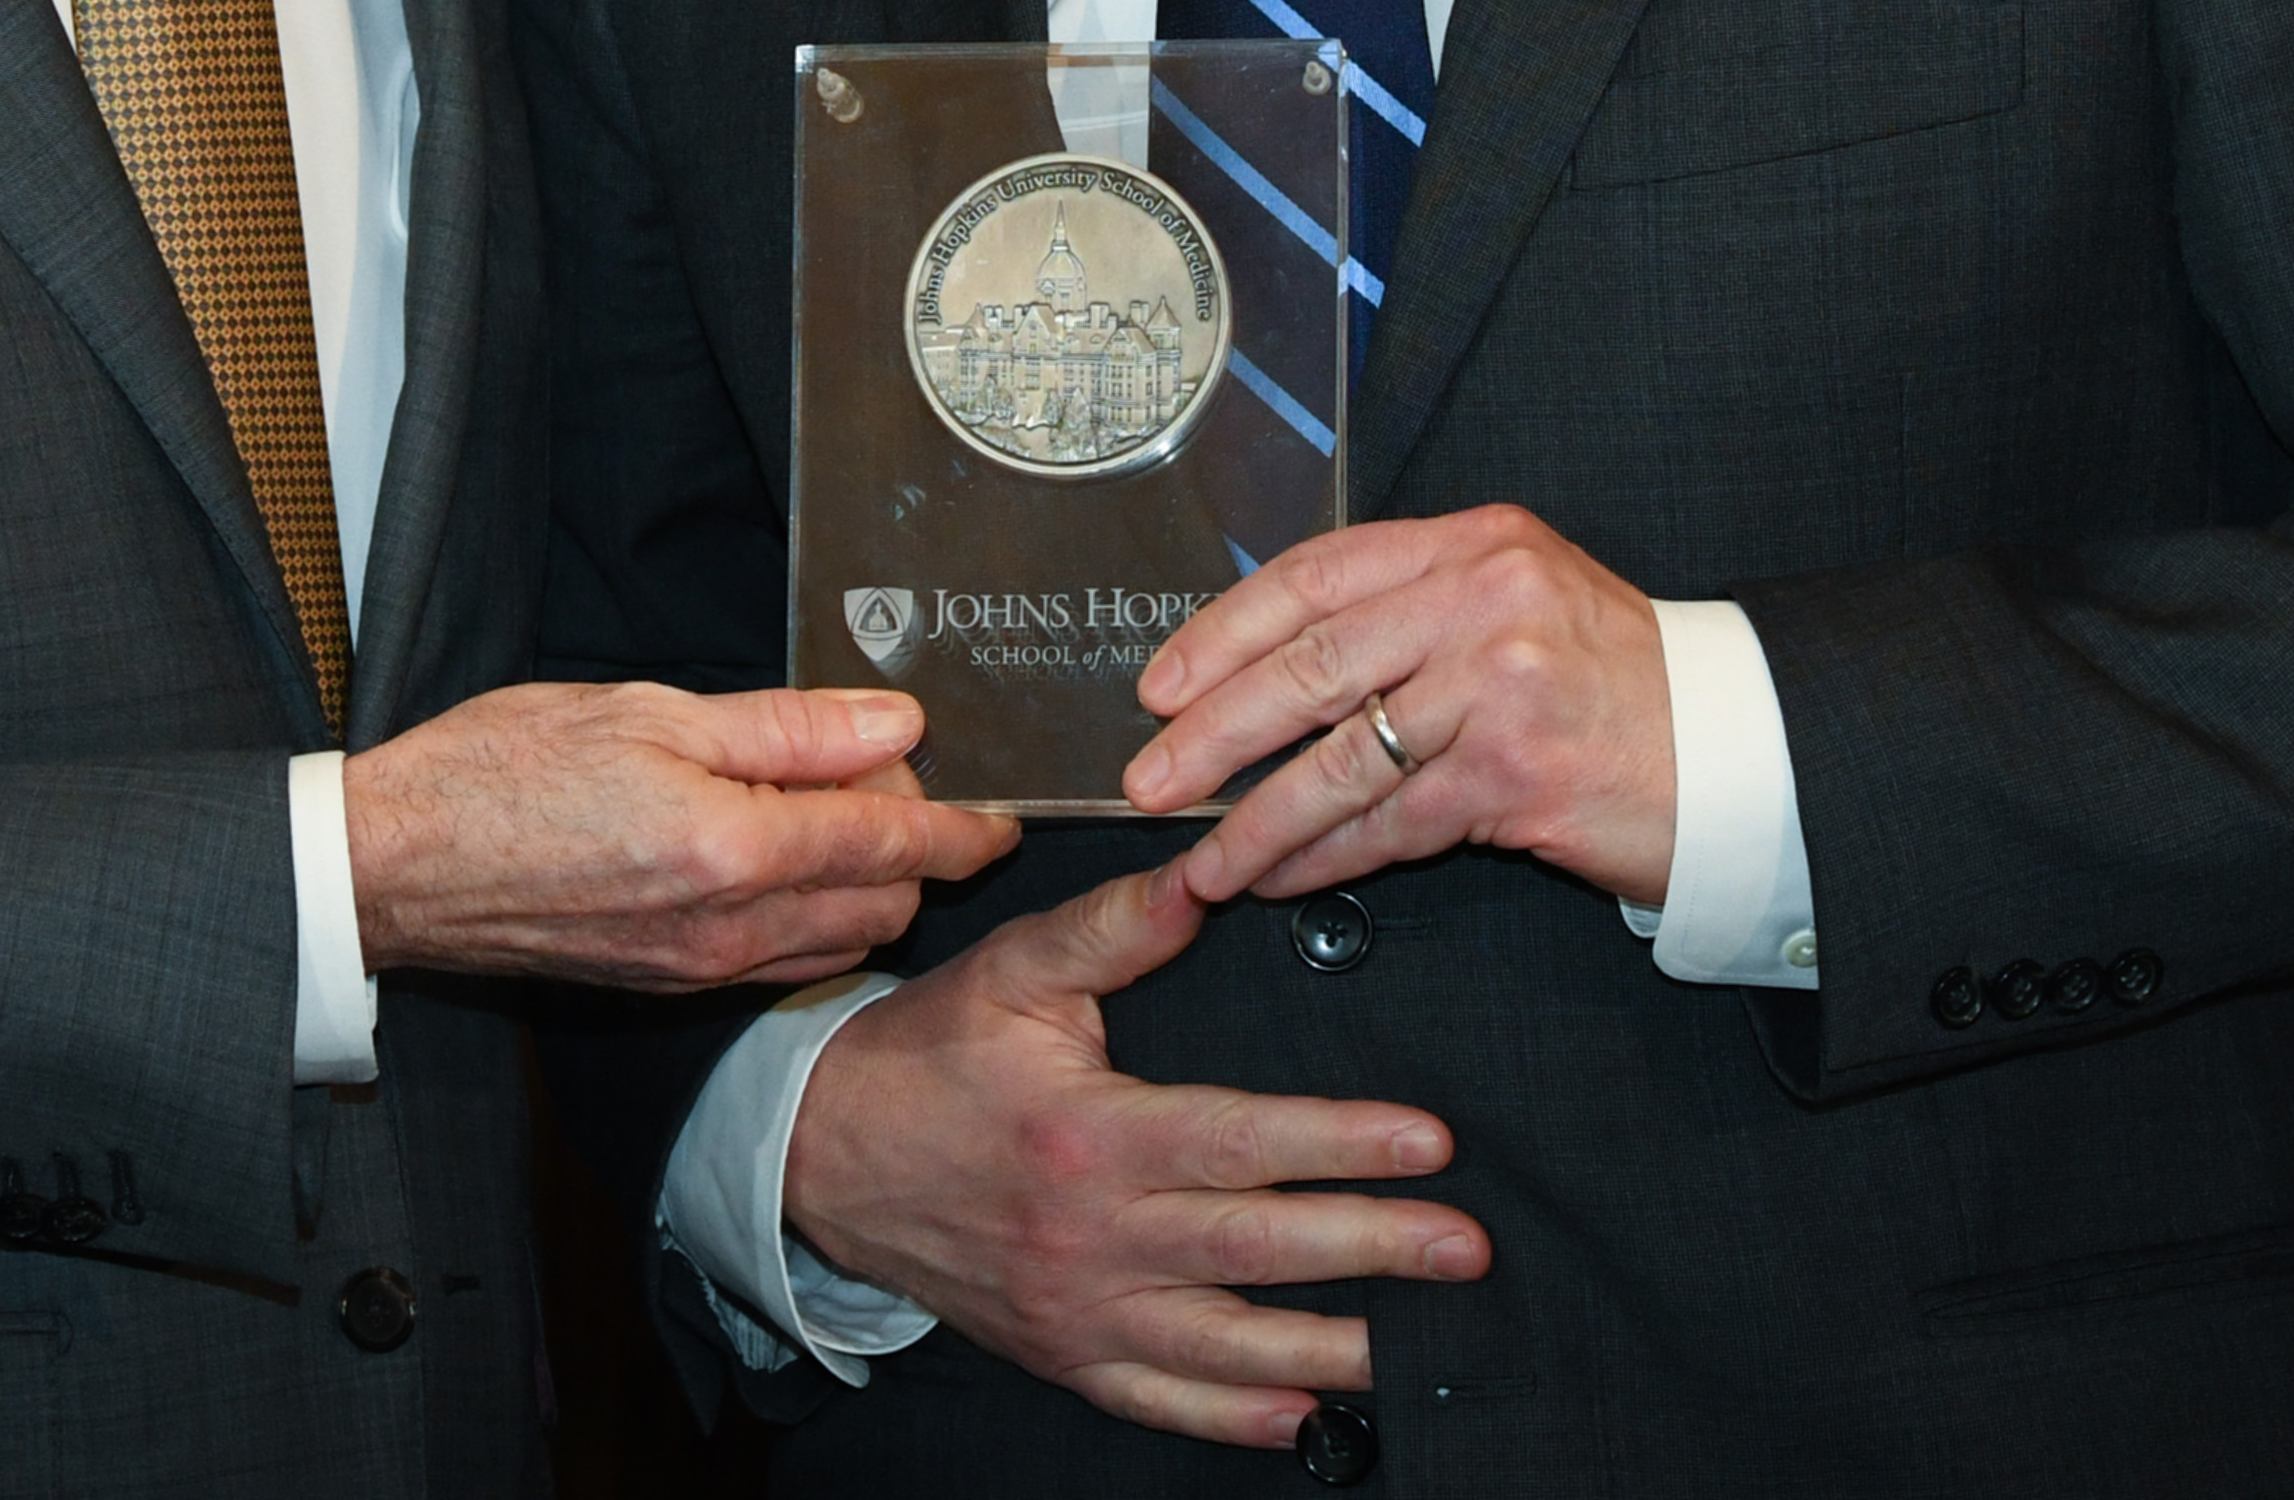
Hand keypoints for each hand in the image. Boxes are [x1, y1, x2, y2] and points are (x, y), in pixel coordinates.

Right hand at [344, 680, 1014, 987]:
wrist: (399, 865)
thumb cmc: (503, 770)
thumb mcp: (651, 713)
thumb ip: (786, 727)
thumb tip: (894, 719)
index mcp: (731, 850)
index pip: (891, 842)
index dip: (963, 822)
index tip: (1006, 806)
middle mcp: (729, 930)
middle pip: (884, 903)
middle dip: (916, 844)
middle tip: (889, 764)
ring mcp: (701, 970)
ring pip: (839, 938)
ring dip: (867, 883)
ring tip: (835, 802)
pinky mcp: (673, 984)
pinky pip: (781, 957)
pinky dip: (812, 911)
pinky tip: (779, 850)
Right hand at [783, 862, 1484, 1450]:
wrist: (825, 1150)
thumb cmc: (928, 1049)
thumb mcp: (1014, 966)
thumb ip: (1115, 927)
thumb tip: (1205, 876)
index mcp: (1089, 1134)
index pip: (1244, 1142)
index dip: (1343, 1144)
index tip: (1428, 1143)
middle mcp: (1092, 1236)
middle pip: (1256, 1250)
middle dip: (1374, 1248)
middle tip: (1467, 1247)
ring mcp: (1078, 1310)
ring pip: (1227, 1345)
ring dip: (1333, 1350)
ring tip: (1417, 1344)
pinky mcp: (1063, 1355)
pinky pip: (1164, 1401)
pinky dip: (1239, 1418)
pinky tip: (1309, 1417)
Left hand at [1123, 506, 1674, 909]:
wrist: (1741, 754)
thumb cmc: (1615, 683)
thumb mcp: (1519, 603)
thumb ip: (1413, 612)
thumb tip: (1270, 667)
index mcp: (1471, 543)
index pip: (1316, 575)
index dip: (1224, 630)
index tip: (1160, 682)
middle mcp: (1483, 599)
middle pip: (1312, 662)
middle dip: (1215, 728)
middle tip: (1150, 778)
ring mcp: (1502, 685)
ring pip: (1343, 754)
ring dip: (1258, 816)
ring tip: (1202, 856)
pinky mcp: (1518, 775)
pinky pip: (1392, 822)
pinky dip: (1326, 856)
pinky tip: (1281, 879)